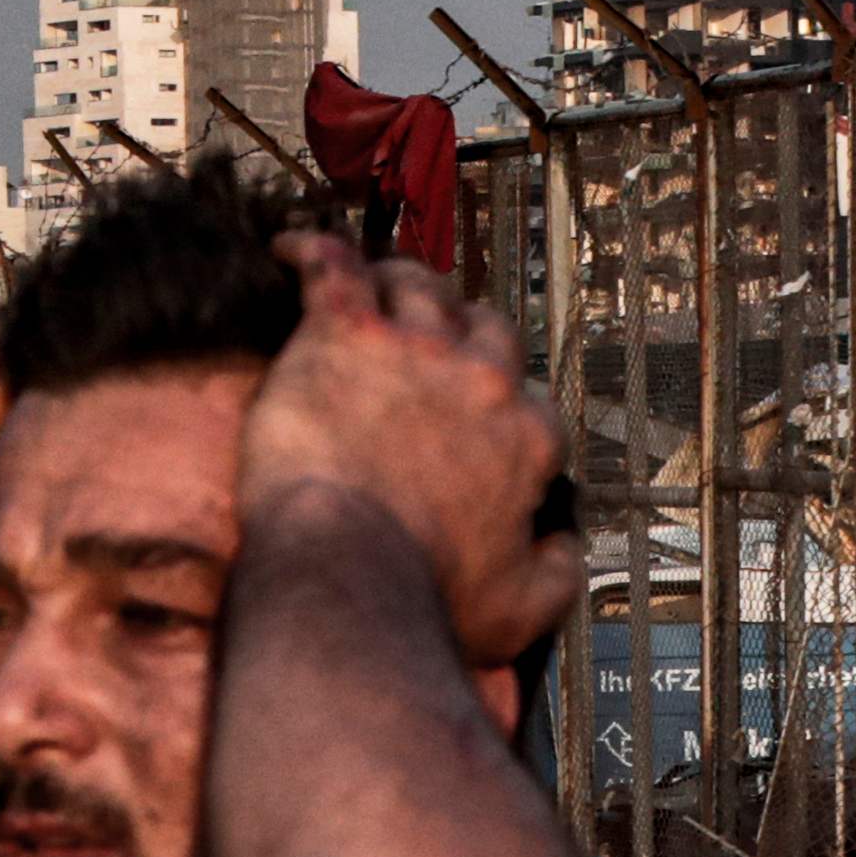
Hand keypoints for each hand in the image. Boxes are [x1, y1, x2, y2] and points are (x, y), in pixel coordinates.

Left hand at [241, 233, 576, 670]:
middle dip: (457, 324)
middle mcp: (481, 383)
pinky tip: (288, 248)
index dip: (497, 405)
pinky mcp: (342, 336)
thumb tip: (568, 548)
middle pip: (480, 327)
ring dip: (396, 280)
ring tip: (370, 282)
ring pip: (414, 287)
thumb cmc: (424, 598)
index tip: (469, 415)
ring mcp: (413, 351)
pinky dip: (314, 251)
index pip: (526, 402)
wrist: (347, 570)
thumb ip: (557, 572)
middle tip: (423, 329)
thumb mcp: (522, 608)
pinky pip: (332, 269)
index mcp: (524, 439)